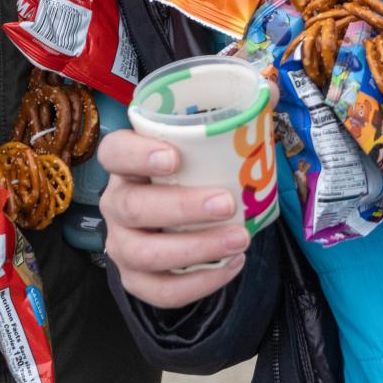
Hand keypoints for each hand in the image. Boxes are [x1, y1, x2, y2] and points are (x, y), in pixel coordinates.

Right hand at [98, 130, 250, 307]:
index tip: (174, 156)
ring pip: (144, 253)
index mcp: (126, 163)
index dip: (136, 154)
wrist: (180, 222)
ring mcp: (122, 245)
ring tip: (240, 238)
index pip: (114, 152)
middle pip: (132, 206)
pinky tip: (232, 265)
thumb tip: (269, 92)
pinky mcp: (137, 280)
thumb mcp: (207, 142)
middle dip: (180, 207)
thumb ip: (237, 114)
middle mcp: (116, 203)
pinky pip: (160, 290)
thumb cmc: (190, 173)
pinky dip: (198, 284)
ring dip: (194, 249)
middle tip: (226, 202)